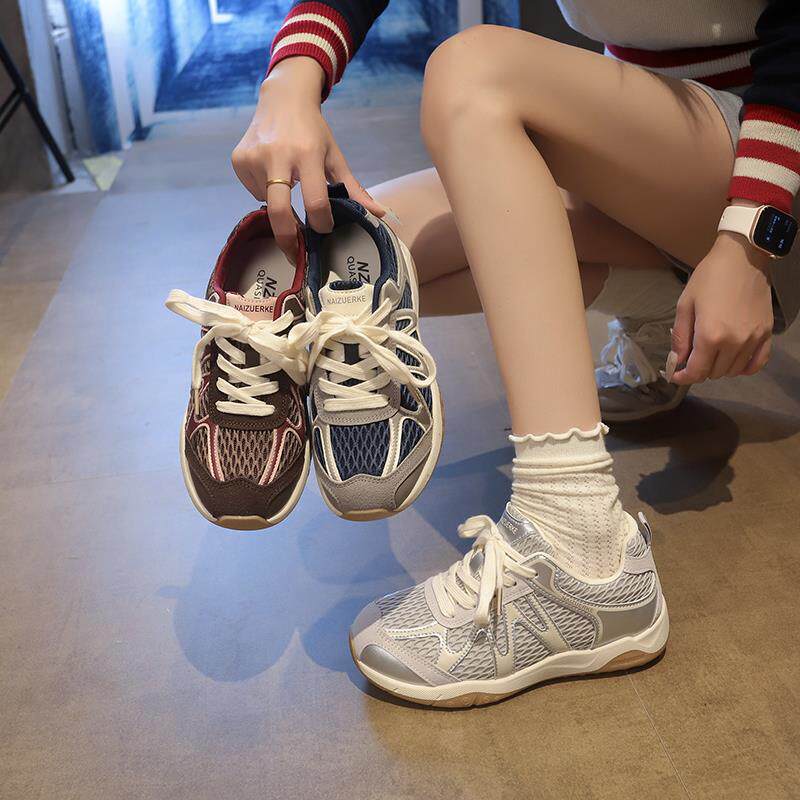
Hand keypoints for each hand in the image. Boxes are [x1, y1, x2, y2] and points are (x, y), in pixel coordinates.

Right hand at [231, 57, 385, 258]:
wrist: (282, 98)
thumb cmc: (313, 131)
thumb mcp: (335, 157)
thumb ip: (354, 189)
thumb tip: (380, 215)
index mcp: (307, 155)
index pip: (315, 201)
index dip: (321, 222)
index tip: (324, 228)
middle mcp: (277, 155)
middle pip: (279, 212)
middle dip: (287, 239)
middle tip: (295, 253)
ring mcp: (254, 158)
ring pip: (266, 203)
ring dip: (279, 204)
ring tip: (287, 183)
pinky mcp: (238, 160)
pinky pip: (253, 191)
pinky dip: (264, 191)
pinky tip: (271, 172)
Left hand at [669, 231, 772, 383]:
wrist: (742, 258)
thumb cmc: (709, 278)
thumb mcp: (685, 305)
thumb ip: (680, 337)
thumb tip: (677, 361)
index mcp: (710, 336)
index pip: (696, 371)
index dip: (682, 377)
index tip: (675, 374)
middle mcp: (734, 343)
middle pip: (714, 373)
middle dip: (699, 370)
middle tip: (691, 358)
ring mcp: (753, 339)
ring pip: (734, 371)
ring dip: (719, 368)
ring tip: (710, 355)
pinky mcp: (766, 333)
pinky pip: (757, 363)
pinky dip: (744, 368)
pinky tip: (733, 362)